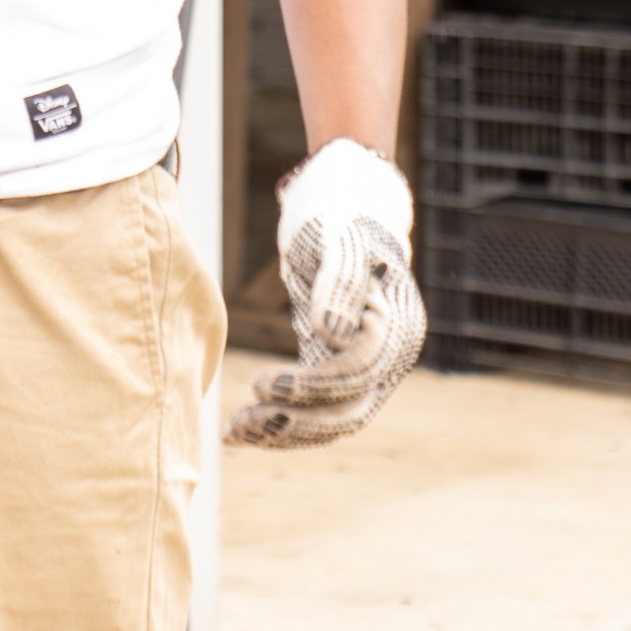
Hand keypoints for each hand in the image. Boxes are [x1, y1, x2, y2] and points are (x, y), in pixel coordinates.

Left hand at [224, 137, 425, 449]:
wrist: (344, 197)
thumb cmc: (343, 211)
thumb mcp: (341, 237)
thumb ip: (340, 284)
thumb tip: (333, 335)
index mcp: (397, 327)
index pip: (359, 373)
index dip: (313, 385)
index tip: (263, 385)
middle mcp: (388, 354)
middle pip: (348, 409)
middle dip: (295, 423)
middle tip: (241, 424)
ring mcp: (366, 363)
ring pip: (330, 415)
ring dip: (284, 429)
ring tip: (234, 433)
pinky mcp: (335, 360)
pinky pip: (314, 402)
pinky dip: (281, 414)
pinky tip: (241, 425)